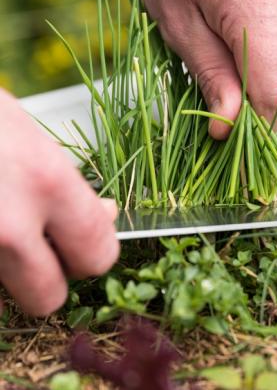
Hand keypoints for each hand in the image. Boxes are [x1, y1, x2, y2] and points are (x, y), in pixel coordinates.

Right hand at [0, 89, 119, 315]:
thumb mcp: (29, 136)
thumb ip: (70, 184)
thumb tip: (107, 215)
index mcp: (45, 181)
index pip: (98, 254)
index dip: (94, 253)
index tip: (85, 245)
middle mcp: (6, 224)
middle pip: (47, 298)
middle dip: (48, 279)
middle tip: (39, 248)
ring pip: (1, 298)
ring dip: (5, 272)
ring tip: (0, 224)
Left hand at [138, 0, 276, 137]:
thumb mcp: (177, 21)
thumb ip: (210, 76)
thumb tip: (228, 129)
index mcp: (258, 7)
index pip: (276, 95)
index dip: (252, 126)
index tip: (224, 134)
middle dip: (255, 109)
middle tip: (217, 94)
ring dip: (264, 88)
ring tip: (229, 59)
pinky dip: (274, 67)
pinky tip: (246, 45)